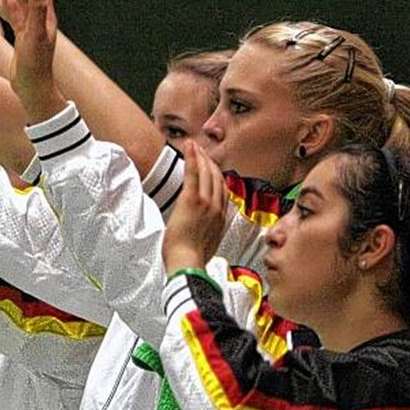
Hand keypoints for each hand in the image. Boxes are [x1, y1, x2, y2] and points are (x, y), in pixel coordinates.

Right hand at [5, 0, 63, 118]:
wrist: (33, 89)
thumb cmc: (36, 66)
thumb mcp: (35, 34)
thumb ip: (35, 9)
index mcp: (46, 18)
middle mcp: (41, 21)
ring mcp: (32, 30)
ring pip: (25, 2)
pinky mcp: (24, 39)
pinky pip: (18, 19)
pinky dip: (13, 7)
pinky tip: (6, 1)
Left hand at [162, 143, 227, 271]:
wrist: (188, 263)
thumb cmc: (192, 259)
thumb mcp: (206, 244)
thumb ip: (207, 232)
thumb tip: (202, 230)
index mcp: (221, 218)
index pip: (222, 190)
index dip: (216, 176)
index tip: (210, 167)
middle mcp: (217, 207)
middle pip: (216, 178)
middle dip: (208, 161)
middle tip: (201, 150)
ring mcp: (206, 202)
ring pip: (206, 172)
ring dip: (200, 156)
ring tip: (194, 146)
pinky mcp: (192, 199)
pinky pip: (193, 173)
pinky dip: (192, 157)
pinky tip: (190, 147)